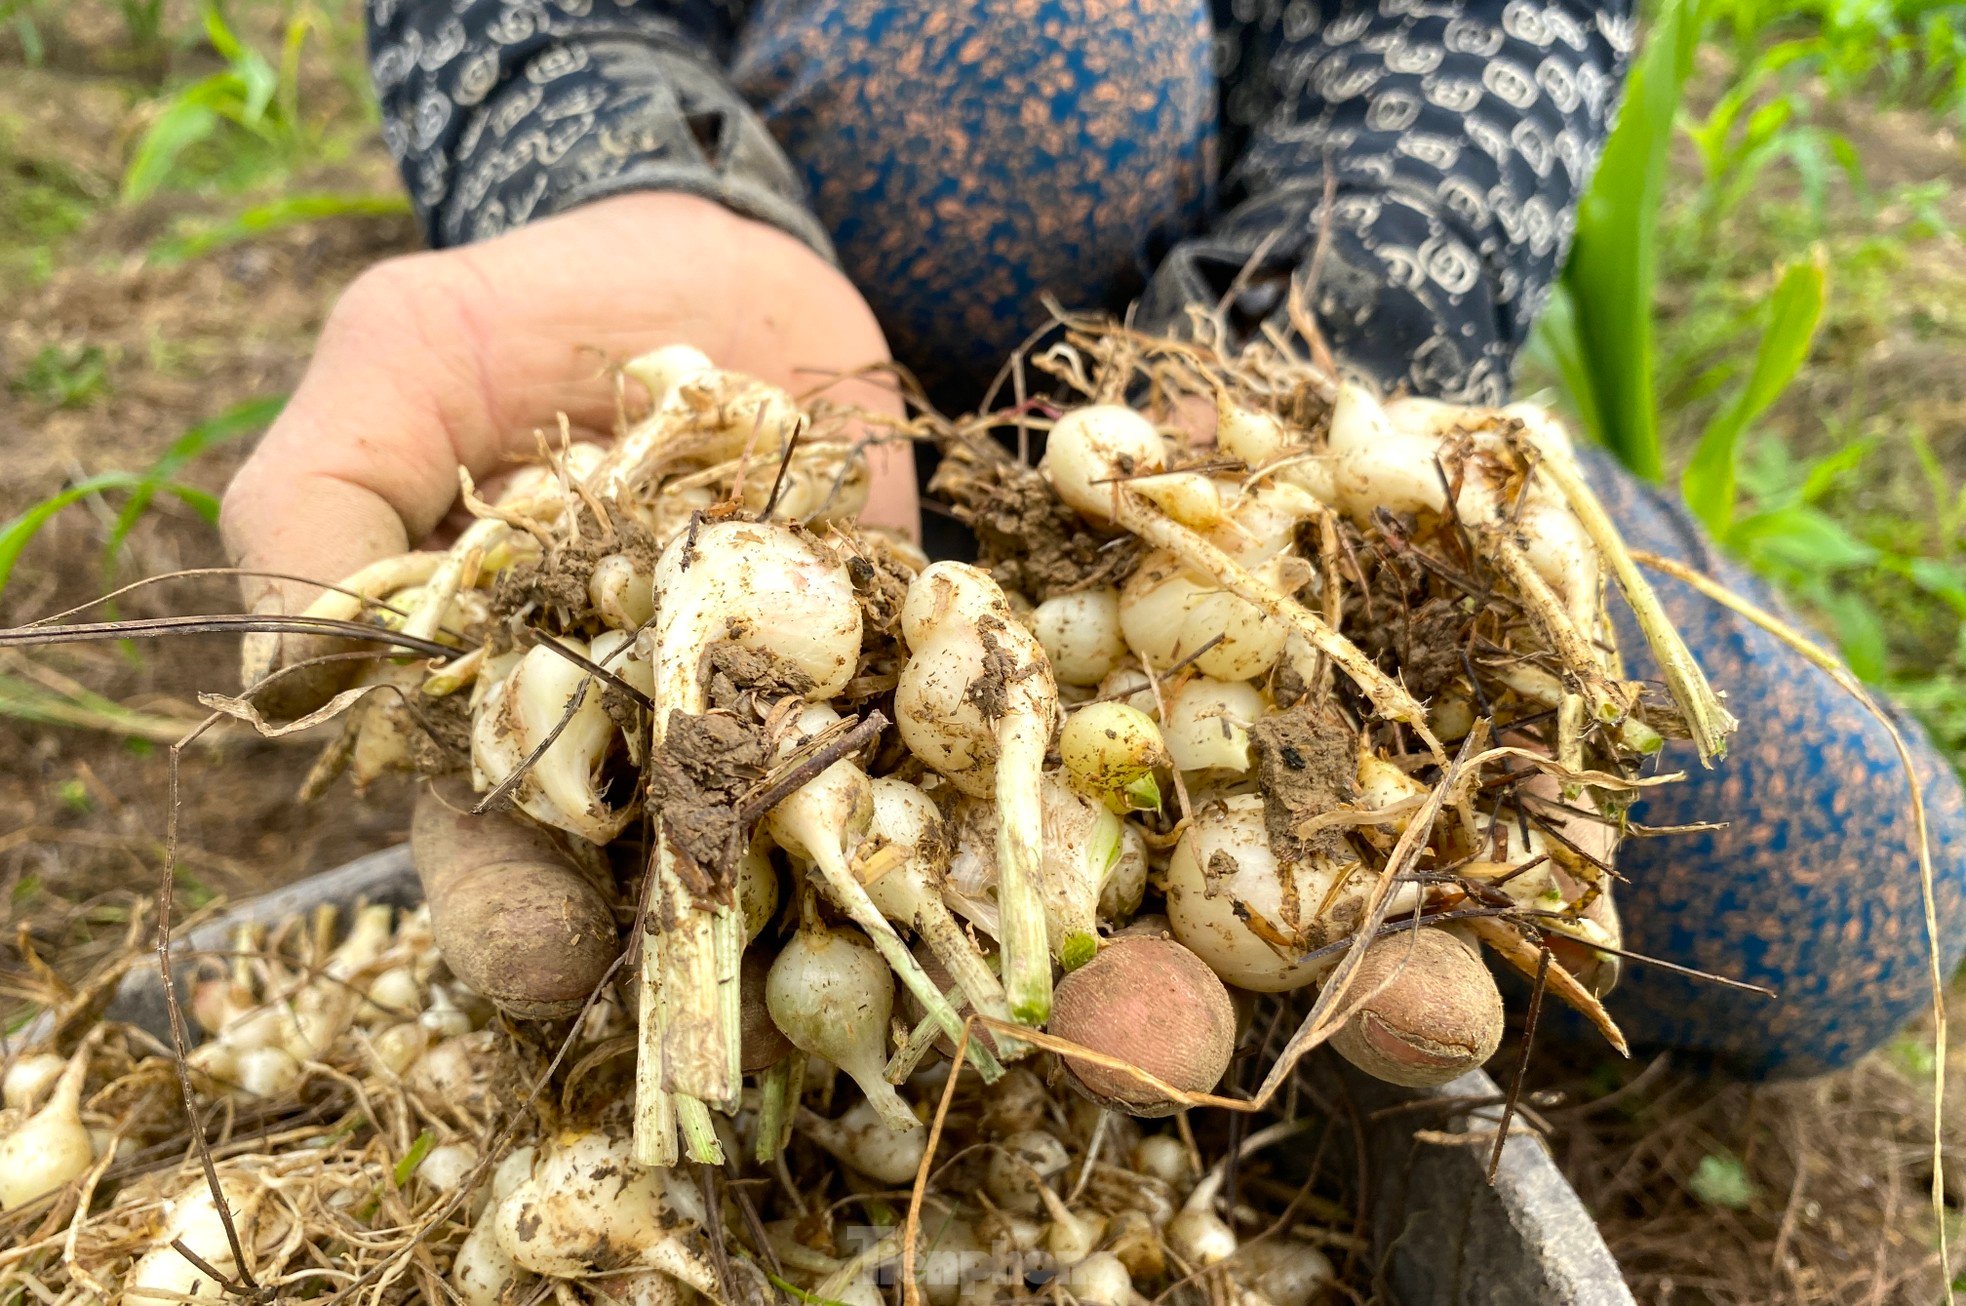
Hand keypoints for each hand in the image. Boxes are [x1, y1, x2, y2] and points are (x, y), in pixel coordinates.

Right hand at [221, 193, 910, 1016]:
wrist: (703, 252)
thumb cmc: (515, 314)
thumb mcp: (390, 369)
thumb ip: (319, 508)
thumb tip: (277, 684)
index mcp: (495, 704)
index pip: (483, 841)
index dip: (503, 911)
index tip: (540, 961)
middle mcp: (636, 730)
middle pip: (650, 870)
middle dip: (679, 938)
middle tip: (721, 998)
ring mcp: (768, 695)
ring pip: (792, 821)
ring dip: (825, 885)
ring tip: (862, 943)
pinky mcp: (882, 647)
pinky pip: (917, 720)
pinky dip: (941, 769)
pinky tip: (971, 824)